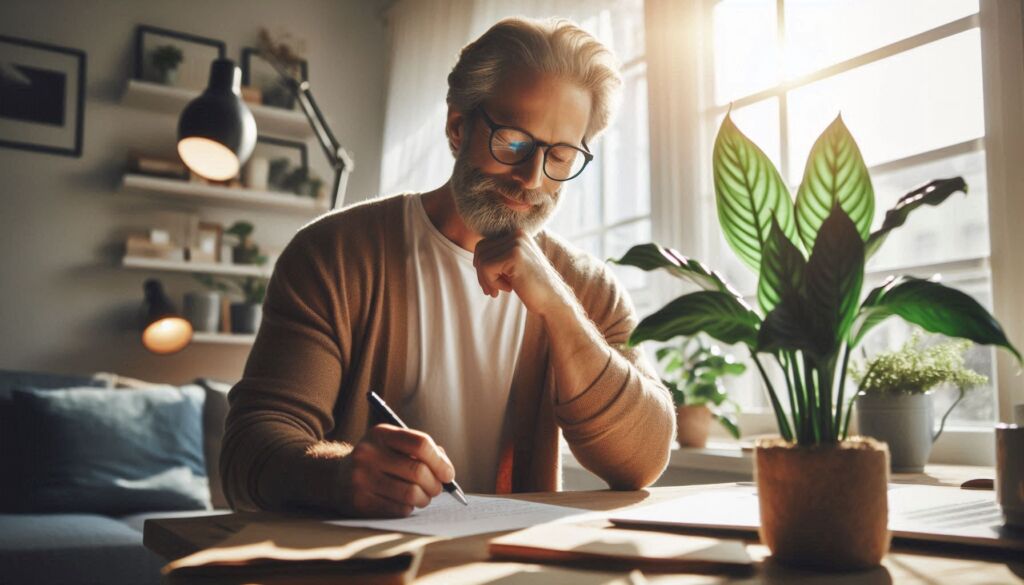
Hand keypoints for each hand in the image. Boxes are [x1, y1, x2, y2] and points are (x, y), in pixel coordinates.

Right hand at [336, 424, 454, 517]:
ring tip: (423, 497)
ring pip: (411, 494)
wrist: (336, 476)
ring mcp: (361, 478)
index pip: (420, 443)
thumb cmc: (378, 460)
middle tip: (437, 489)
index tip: (448, 474)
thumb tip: (446, 471)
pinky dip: (409, 508)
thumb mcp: (393, 444)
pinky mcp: (359, 501)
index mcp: (381, 433)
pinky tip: (405, 503)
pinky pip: (398, 509)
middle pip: (418, 471)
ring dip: (424, 499)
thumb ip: (420, 451)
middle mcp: (368, 453)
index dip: (440, 461)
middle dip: (435, 484)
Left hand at [473, 229, 562, 314]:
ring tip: (498, 291)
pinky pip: (486, 268)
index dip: (482, 266)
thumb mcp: (513, 267)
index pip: (484, 245)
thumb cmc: (531, 287)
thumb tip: (476, 258)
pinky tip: (508, 289)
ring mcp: (516, 243)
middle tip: (491, 290)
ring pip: (482, 260)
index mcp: (517, 234)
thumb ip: (498, 257)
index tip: (490, 283)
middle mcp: (517, 234)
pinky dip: (492, 282)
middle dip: (481, 273)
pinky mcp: (514, 255)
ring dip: (486, 279)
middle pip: (480, 250)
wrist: (552, 300)